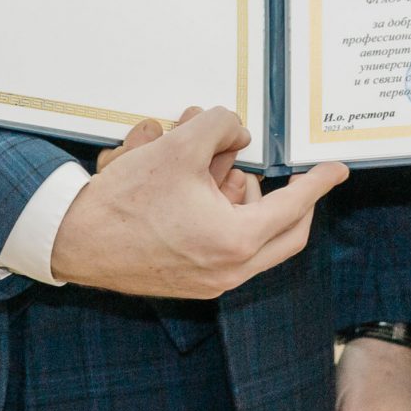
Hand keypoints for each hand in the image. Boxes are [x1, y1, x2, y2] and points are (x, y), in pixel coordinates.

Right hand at [50, 106, 345, 298]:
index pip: (295, 207)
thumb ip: (220, 127)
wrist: (73, 241)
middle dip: (287, 198)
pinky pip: (227, 248)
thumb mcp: (177, 146)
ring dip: (243, 200)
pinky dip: (223, 218)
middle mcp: (230, 270)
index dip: (318, 183)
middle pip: (286, 233)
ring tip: (210, 168)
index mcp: (236, 239)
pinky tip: (194, 190)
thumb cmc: (123, 200)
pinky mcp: (191, 283)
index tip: (336, 169)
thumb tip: (238, 132)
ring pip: (254, 238)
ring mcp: (211, 282)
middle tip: (279, 173)